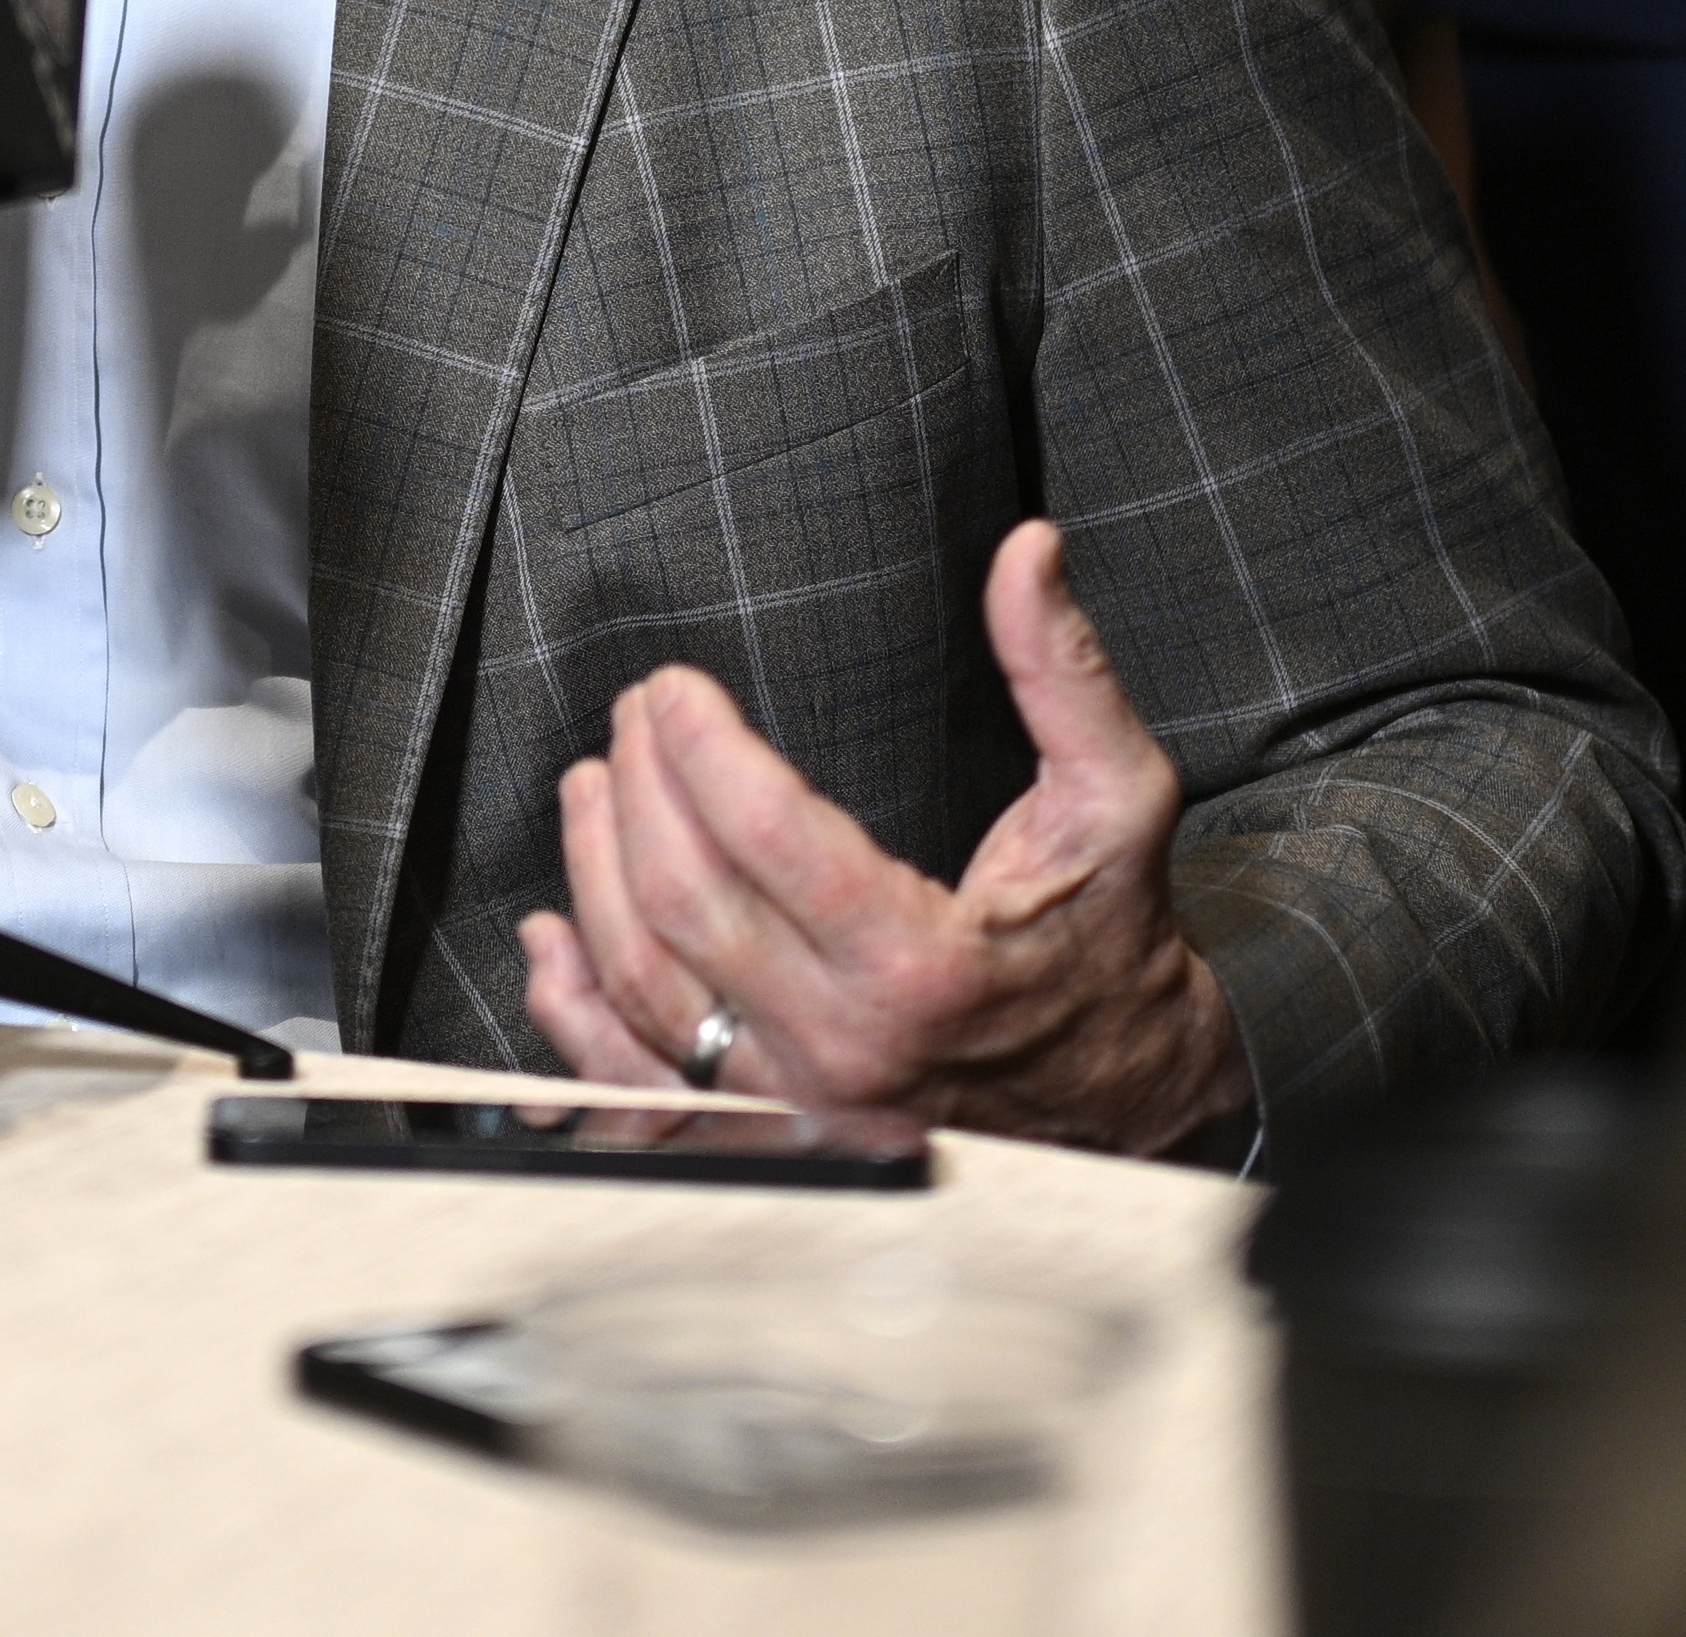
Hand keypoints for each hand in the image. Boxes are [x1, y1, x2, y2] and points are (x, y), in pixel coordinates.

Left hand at [517, 518, 1250, 1155]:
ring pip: (647, 987)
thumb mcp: (1115, 799)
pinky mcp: (771, 1135)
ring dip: (595, 876)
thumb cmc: (1113, 944)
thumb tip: (1029, 550)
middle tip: (632, 715)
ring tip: (590, 785)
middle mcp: (846, 1049)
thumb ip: (1063, 672)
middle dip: (639, 791)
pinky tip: (550, 941)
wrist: (1135, 1104)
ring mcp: (798, 1104)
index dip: (698, 746)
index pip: (766, 835)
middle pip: (685, 903)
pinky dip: (574, 1013)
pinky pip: (639, 1080)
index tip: (671, 687)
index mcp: (922, 964)